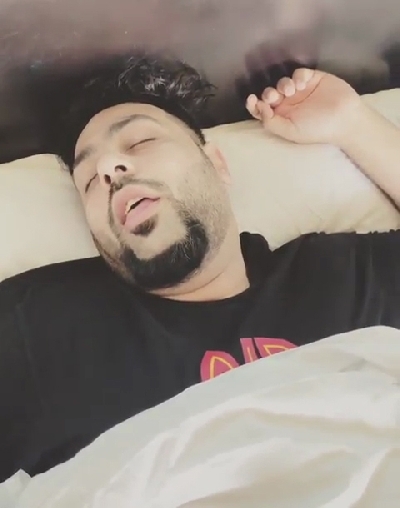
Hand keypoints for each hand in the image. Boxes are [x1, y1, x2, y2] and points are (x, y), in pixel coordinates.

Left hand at [246, 68, 363, 145]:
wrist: (344, 119)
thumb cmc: (317, 129)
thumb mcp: (291, 132)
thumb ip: (272, 123)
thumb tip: (260, 109)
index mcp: (282, 117)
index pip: (262, 110)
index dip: (254, 104)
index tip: (252, 100)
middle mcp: (289, 104)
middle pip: (270, 94)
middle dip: (269, 94)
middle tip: (275, 97)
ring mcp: (300, 91)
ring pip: (282, 82)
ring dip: (283, 85)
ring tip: (291, 91)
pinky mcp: (312, 78)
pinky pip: (299, 73)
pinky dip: (297, 76)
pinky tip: (302, 83)